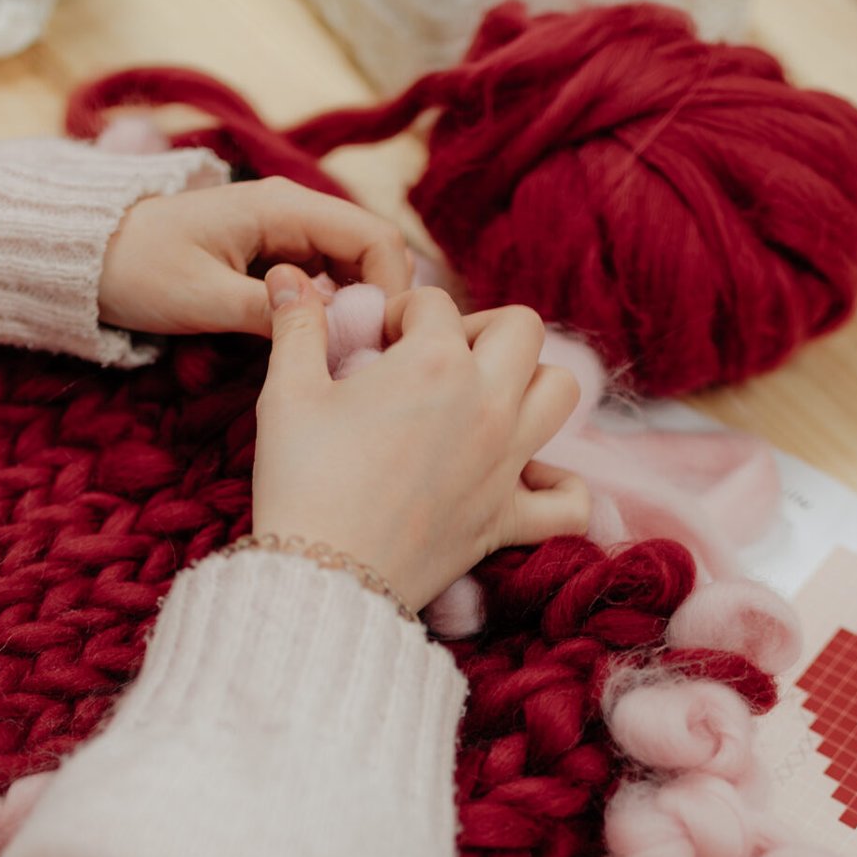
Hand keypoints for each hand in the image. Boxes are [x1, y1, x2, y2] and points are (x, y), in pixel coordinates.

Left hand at [99, 177, 411, 338]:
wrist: (87, 256)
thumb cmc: (138, 268)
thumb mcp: (204, 298)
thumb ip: (271, 312)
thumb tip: (335, 329)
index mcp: (284, 207)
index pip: (374, 238)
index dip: (393, 289)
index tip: (383, 342)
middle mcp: (294, 212)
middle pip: (371, 254)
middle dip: (380, 305)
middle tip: (366, 361)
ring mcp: (286, 234)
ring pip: (351, 271)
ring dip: (357, 313)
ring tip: (344, 361)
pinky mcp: (274, 258)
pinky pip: (323, 283)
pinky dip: (332, 314)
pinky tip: (318, 350)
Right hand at [252, 271, 590, 612]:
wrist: (323, 578)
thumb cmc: (301, 483)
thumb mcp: (286, 394)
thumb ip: (296, 327)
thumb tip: (286, 279)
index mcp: (434, 362)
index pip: (433, 301)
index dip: (397, 313)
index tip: (370, 344)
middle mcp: (486, 403)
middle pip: (522, 328)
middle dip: (481, 329)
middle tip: (437, 359)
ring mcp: (506, 462)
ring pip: (561, 392)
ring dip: (531, 384)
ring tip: (484, 402)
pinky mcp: (508, 519)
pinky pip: (570, 500)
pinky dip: (559, 488)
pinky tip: (526, 479)